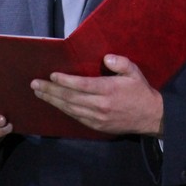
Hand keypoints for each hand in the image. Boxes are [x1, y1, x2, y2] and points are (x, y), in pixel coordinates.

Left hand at [31, 54, 163, 135]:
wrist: (151, 117)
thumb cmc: (140, 91)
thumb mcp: (134, 72)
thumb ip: (120, 63)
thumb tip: (106, 58)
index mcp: (108, 90)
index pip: (81, 85)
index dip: (64, 81)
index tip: (51, 75)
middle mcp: (100, 106)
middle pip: (70, 98)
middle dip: (50, 90)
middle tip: (35, 84)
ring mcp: (97, 118)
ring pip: (69, 109)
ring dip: (52, 101)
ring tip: (39, 92)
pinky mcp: (96, 126)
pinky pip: (76, 117)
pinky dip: (63, 110)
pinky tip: (54, 103)